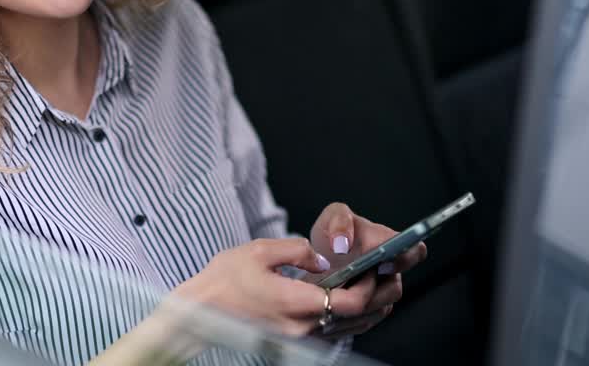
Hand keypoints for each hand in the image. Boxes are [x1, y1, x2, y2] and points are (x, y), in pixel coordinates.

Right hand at [172, 237, 376, 336]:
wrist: (200, 311)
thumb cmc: (224, 280)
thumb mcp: (259, 251)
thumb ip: (298, 250)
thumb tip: (324, 258)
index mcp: (295, 301)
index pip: (350, 302)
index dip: (369, 285)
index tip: (373, 266)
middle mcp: (301, 325)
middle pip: (356, 318)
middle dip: (378, 296)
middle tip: (388, 274)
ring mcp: (297, 336)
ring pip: (348, 329)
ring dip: (369, 310)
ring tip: (379, 287)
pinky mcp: (293, 338)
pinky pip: (333, 333)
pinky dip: (350, 319)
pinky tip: (355, 304)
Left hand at [307, 203, 428, 335]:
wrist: (318, 260)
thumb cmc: (333, 234)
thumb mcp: (333, 218)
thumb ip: (339, 222)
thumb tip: (342, 244)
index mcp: (389, 243)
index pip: (415, 251)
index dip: (404, 259)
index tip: (382, 264)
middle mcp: (391, 270)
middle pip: (394, 289)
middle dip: (370, 291)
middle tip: (347, 287)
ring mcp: (382, 293)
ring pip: (379, 308)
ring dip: (356, 304)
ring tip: (334, 295)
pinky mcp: (371, 311)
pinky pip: (366, 320)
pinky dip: (349, 315)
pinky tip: (332, 306)